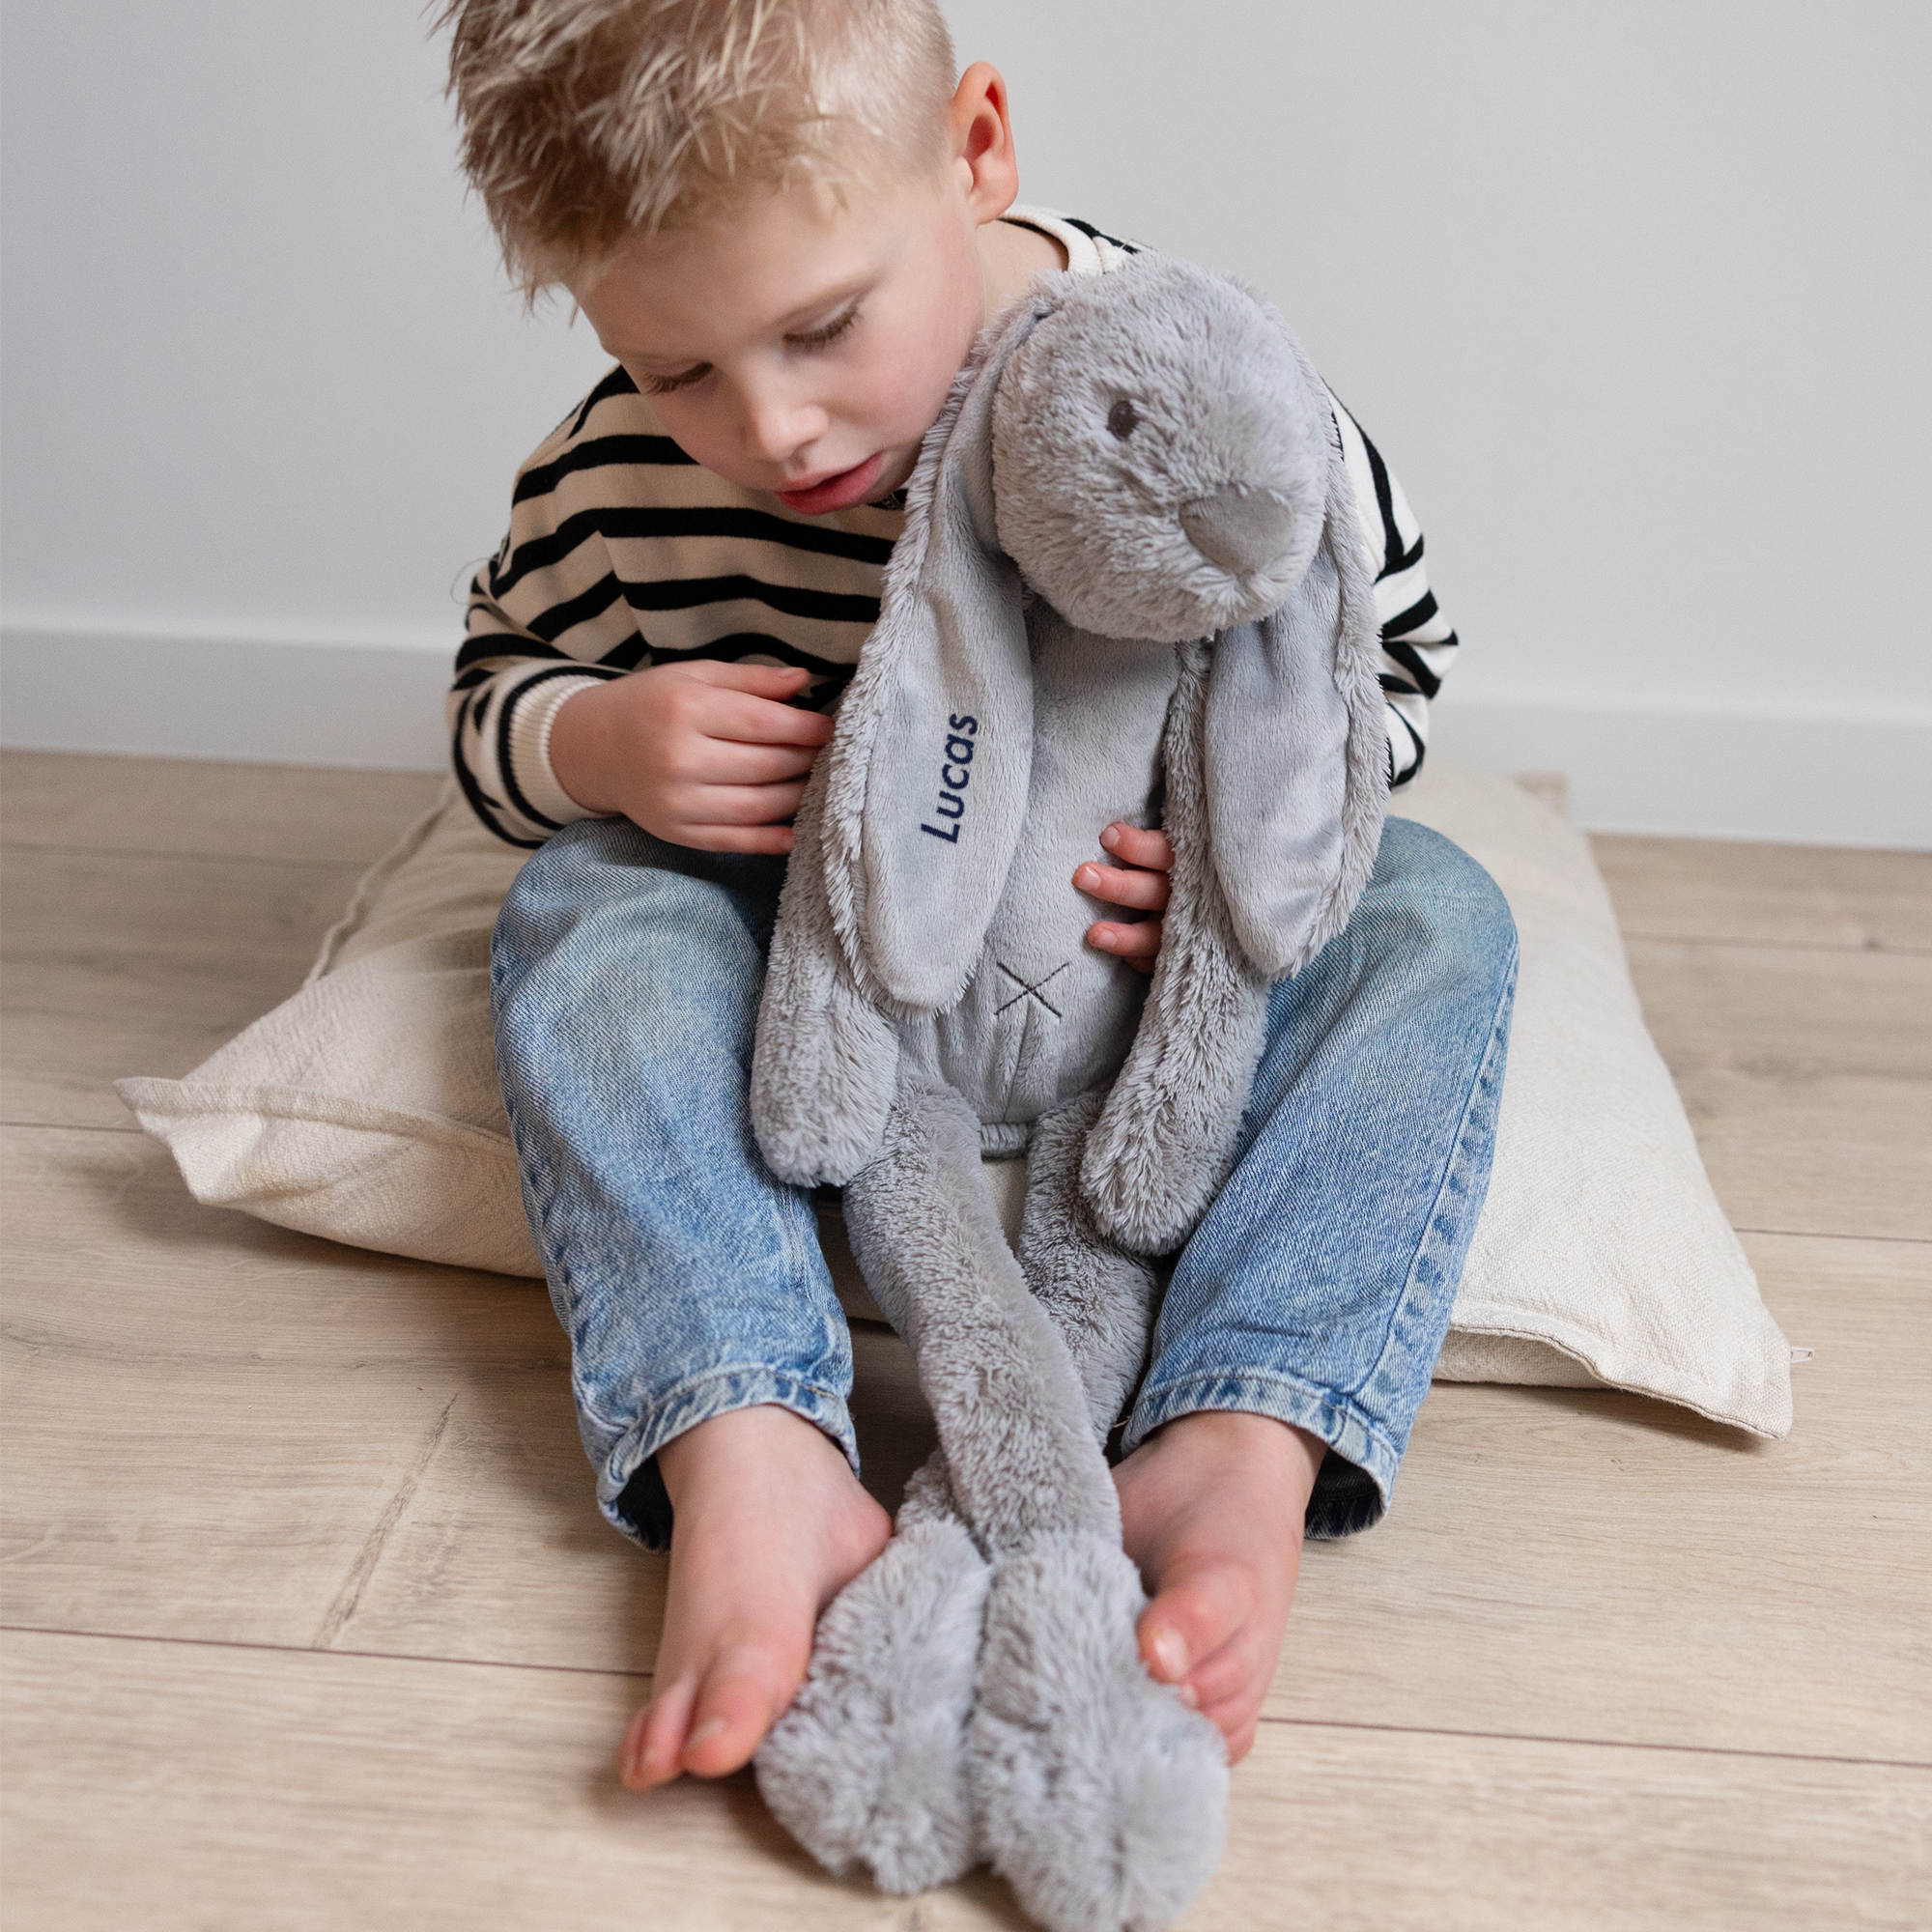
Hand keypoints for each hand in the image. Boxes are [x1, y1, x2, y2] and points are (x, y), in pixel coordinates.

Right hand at [548, 661, 834, 853]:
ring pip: (758, 807)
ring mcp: (677, 802)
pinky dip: (771, 840)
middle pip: (765, 766)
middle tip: (827, 754)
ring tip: (816, 783)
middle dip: (806, 761)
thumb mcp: (694, 676)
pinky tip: (796, 829)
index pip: (762, 723)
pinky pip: (735, 841)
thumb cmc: (651, 704)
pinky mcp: (676, 833)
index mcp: (683, 710)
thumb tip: (804, 681)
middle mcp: (678, 759)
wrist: (593, 748)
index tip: (830, 728)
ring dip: (798, 797)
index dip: (806, 728)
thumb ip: (751, 680)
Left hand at [1074, 823, 1173, 973]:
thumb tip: (1104, 831)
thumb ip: (1144, 841)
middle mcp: (1187, 895)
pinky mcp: (1177, 953)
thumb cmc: (1166, 863)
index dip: (1137, 846)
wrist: (1218, 906)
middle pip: (1153, 892)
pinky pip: (1157, 962)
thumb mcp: (1167, 845)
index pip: (1164, 853)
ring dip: (1125, 937)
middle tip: (1082, 875)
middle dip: (1118, 886)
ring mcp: (1184, 927)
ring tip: (1094, 935)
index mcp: (1186, 861)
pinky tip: (1122, 960)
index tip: (1107, 835)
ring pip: (1155, 935)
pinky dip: (1139, 959)